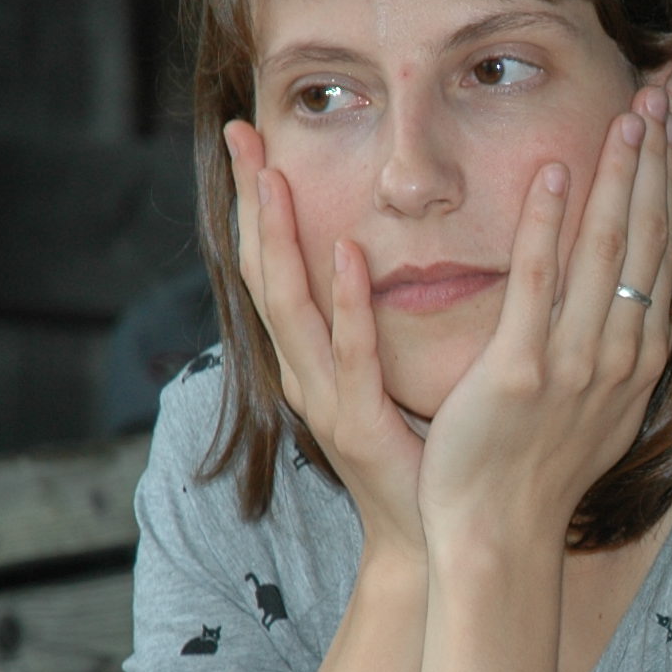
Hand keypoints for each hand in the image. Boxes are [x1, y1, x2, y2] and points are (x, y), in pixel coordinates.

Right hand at [227, 117, 429, 563]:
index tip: (251, 135)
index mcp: (313, 354)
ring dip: (280, 238)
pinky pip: (351, 353)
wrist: (432, 537)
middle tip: (238, 134)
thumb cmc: (424, 451)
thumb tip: (396, 246)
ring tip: (271, 178)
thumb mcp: (397, 370)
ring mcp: (324, 397)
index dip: (258, 200)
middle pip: (263, 270)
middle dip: (250, 201)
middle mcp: (304, 370)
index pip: (275, 261)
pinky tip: (350, 255)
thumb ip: (387, 315)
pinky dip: (347, 303)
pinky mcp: (357, 424)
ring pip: (290, 304)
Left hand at [416, 79, 671, 552]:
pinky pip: (538, 281)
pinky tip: (556, 170)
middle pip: (646, 240)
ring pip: (607, 250)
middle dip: (654, 164)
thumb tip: (626, 303)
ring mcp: (576, 365)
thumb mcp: (597, 410)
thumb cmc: (536, 476)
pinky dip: (548, 221)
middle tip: (660, 96)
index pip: (662, 255)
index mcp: (639, 361)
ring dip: (618, 176)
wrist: (499, 537)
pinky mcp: (523, 372)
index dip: (668, 189)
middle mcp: (620, 357)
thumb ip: (612, 351)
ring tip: (626, 114)